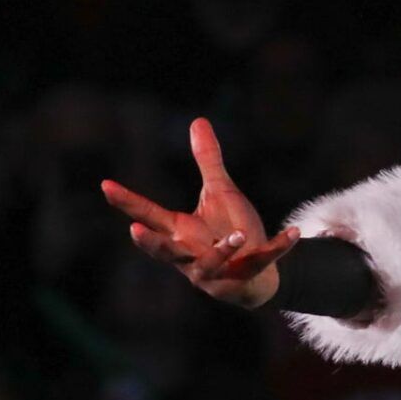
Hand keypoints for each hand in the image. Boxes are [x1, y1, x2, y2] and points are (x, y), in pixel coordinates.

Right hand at [101, 116, 300, 307]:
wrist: (257, 276)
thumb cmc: (230, 232)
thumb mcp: (219, 193)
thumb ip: (208, 161)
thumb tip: (198, 121)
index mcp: (181, 233)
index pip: (149, 215)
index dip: (127, 201)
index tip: (105, 184)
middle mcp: (191, 256)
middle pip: (164, 252)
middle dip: (151, 244)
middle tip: (136, 232)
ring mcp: (216, 272)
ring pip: (210, 264)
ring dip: (223, 250)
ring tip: (238, 235)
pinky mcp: (244, 278)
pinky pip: (262, 261)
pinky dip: (278, 247)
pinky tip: (294, 232)